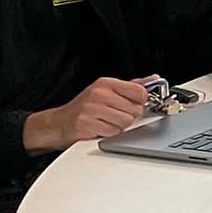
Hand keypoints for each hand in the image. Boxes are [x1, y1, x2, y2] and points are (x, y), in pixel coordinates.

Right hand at [23, 76, 151, 152]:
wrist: (58, 124)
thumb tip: (153, 79)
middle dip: (128, 116)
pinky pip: (114, 132)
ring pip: (126, 122)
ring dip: (119, 126)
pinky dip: (109, 133)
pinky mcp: (88, 124)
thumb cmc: (84, 108)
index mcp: (106, 83)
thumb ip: (131, 86)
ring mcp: (92, 109)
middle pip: (135, 110)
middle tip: (113, 115)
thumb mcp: (106, 91)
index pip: (140, 91)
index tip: (132, 104)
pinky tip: (99, 128)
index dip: (139, 102)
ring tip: (105, 122)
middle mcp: (99, 94)